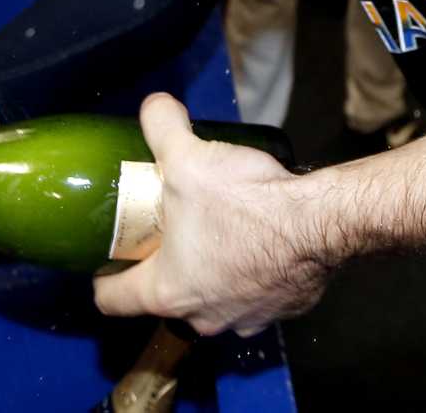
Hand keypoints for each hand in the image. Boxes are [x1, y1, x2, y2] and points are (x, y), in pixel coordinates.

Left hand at [93, 94, 327, 336]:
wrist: (321, 221)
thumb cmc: (246, 201)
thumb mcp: (190, 157)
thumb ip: (162, 128)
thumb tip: (153, 106)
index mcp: (168, 291)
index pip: (112, 299)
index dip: (104, 278)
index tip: (109, 259)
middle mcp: (204, 317)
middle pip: (166, 297)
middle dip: (165, 266)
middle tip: (168, 230)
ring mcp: (246, 318)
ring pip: (213, 298)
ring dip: (211, 272)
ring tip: (217, 231)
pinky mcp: (283, 310)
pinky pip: (256, 294)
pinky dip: (253, 273)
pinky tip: (260, 240)